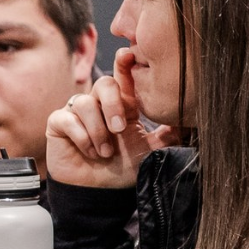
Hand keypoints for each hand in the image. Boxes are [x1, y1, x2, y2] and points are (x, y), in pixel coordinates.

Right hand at [45, 47, 177, 188]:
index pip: (123, 78)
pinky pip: (66, 118)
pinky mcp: (59, 124)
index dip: (124, 65)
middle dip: (112, 104)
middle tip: (119, 128)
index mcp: (122, 106)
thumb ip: (169, 133)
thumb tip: (189, 117)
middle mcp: (99, 105)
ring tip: (104, 152)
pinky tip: (89, 152)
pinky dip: (81, 136)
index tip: (129, 55)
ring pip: (84, 102)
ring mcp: (77, 113)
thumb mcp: (153, 150)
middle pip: (103, 84)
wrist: (100, 193)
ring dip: (97, 129)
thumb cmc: (124, 170)